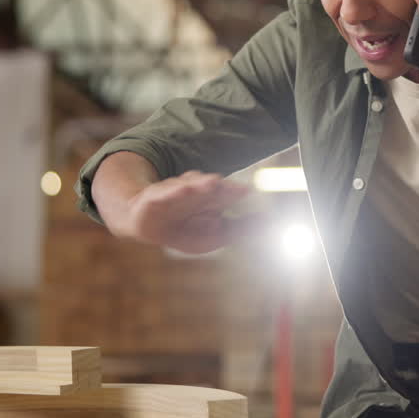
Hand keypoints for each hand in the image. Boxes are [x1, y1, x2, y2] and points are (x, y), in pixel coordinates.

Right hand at [117, 170, 259, 254]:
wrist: (147, 224)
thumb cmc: (186, 229)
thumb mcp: (216, 234)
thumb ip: (242, 228)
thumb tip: (270, 223)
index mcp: (212, 199)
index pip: (226, 193)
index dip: (236, 192)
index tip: (248, 191)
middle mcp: (195, 192)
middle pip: (209, 187)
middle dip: (220, 186)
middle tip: (231, 185)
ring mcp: (175, 192)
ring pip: (188, 185)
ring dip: (199, 184)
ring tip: (210, 183)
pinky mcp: (155, 198)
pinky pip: (164, 193)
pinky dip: (172, 190)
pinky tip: (181, 189)